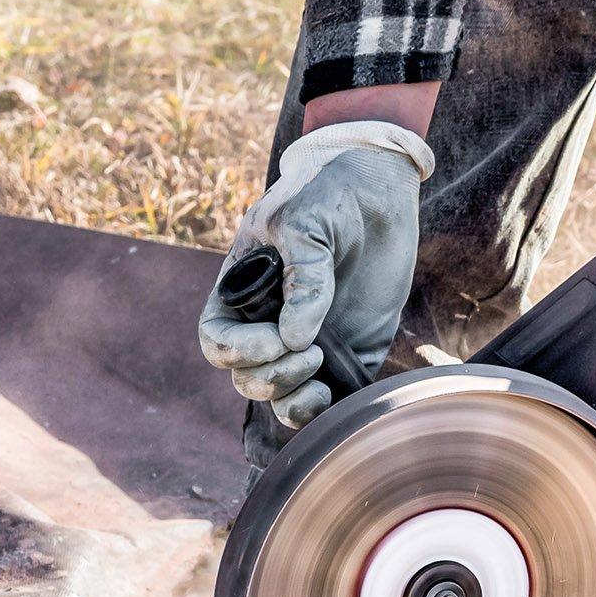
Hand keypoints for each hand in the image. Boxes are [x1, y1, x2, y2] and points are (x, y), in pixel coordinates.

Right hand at [199, 121, 434, 428]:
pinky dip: (324, 407)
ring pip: (279, 395)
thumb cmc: (328, 195)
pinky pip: (327, 395)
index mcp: (243, 290)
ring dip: (290, 400)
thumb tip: (294, 339)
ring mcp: (308, 340)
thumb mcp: (305, 223)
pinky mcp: (348, 352)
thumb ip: (302, 277)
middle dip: (270, 377)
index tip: (276, 340)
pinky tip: (335, 394)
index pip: (217, 339)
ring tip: (320, 373)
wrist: (379, 189)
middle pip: (246, 376)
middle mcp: (270, 321)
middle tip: (312, 353)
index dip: (237, 351)